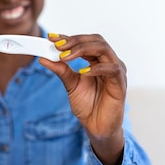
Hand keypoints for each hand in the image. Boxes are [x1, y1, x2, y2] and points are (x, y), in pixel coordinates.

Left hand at [39, 33, 125, 164]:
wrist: (96, 127)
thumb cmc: (88, 105)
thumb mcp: (70, 85)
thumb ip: (61, 70)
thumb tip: (43, 58)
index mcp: (97, 60)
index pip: (85, 41)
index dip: (68, 37)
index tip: (51, 37)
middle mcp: (108, 62)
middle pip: (95, 41)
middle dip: (75, 41)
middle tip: (58, 46)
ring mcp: (116, 71)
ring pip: (103, 50)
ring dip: (82, 50)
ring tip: (65, 56)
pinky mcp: (120, 83)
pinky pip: (112, 69)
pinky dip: (96, 68)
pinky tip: (82, 72)